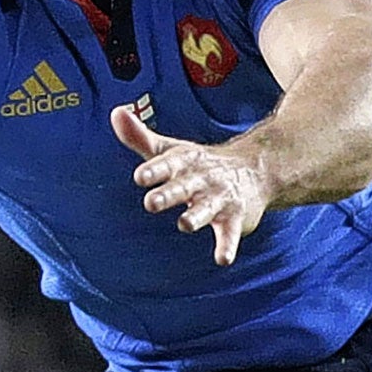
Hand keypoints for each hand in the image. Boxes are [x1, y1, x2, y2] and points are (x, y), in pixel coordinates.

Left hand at [111, 102, 270, 265]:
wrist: (256, 170)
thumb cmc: (200, 164)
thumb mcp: (171, 149)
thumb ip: (140, 137)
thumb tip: (115, 112)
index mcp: (183, 162)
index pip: (166, 165)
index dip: (154, 171)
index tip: (140, 176)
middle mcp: (201, 179)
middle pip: (182, 187)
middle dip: (168, 194)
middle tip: (151, 202)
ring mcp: (219, 199)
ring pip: (206, 209)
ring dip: (197, 216)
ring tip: (185, 224)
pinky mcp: (235, 219)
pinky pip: (230, 234)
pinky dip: (228, 246)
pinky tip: (222, 259)